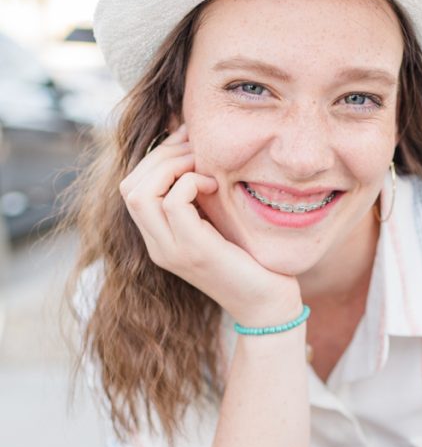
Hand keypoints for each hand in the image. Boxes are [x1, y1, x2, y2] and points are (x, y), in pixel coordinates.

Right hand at [119, 123, 301, 323]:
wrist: (267, 304)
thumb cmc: (250, 259)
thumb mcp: (217, 221)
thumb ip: (199, 196)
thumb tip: (194, 147)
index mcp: (159, 239)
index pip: (132, 188)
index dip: (155, 158)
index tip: (187, 143)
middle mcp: (158, 247)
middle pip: (130, 187)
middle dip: (161, 156)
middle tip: (196, 148)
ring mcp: (172, 251)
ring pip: (140, 193)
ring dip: (171, 166)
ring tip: (204, 165)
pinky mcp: (194, 252)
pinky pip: (173, 203)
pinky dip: (191, 182)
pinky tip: (214, 185)